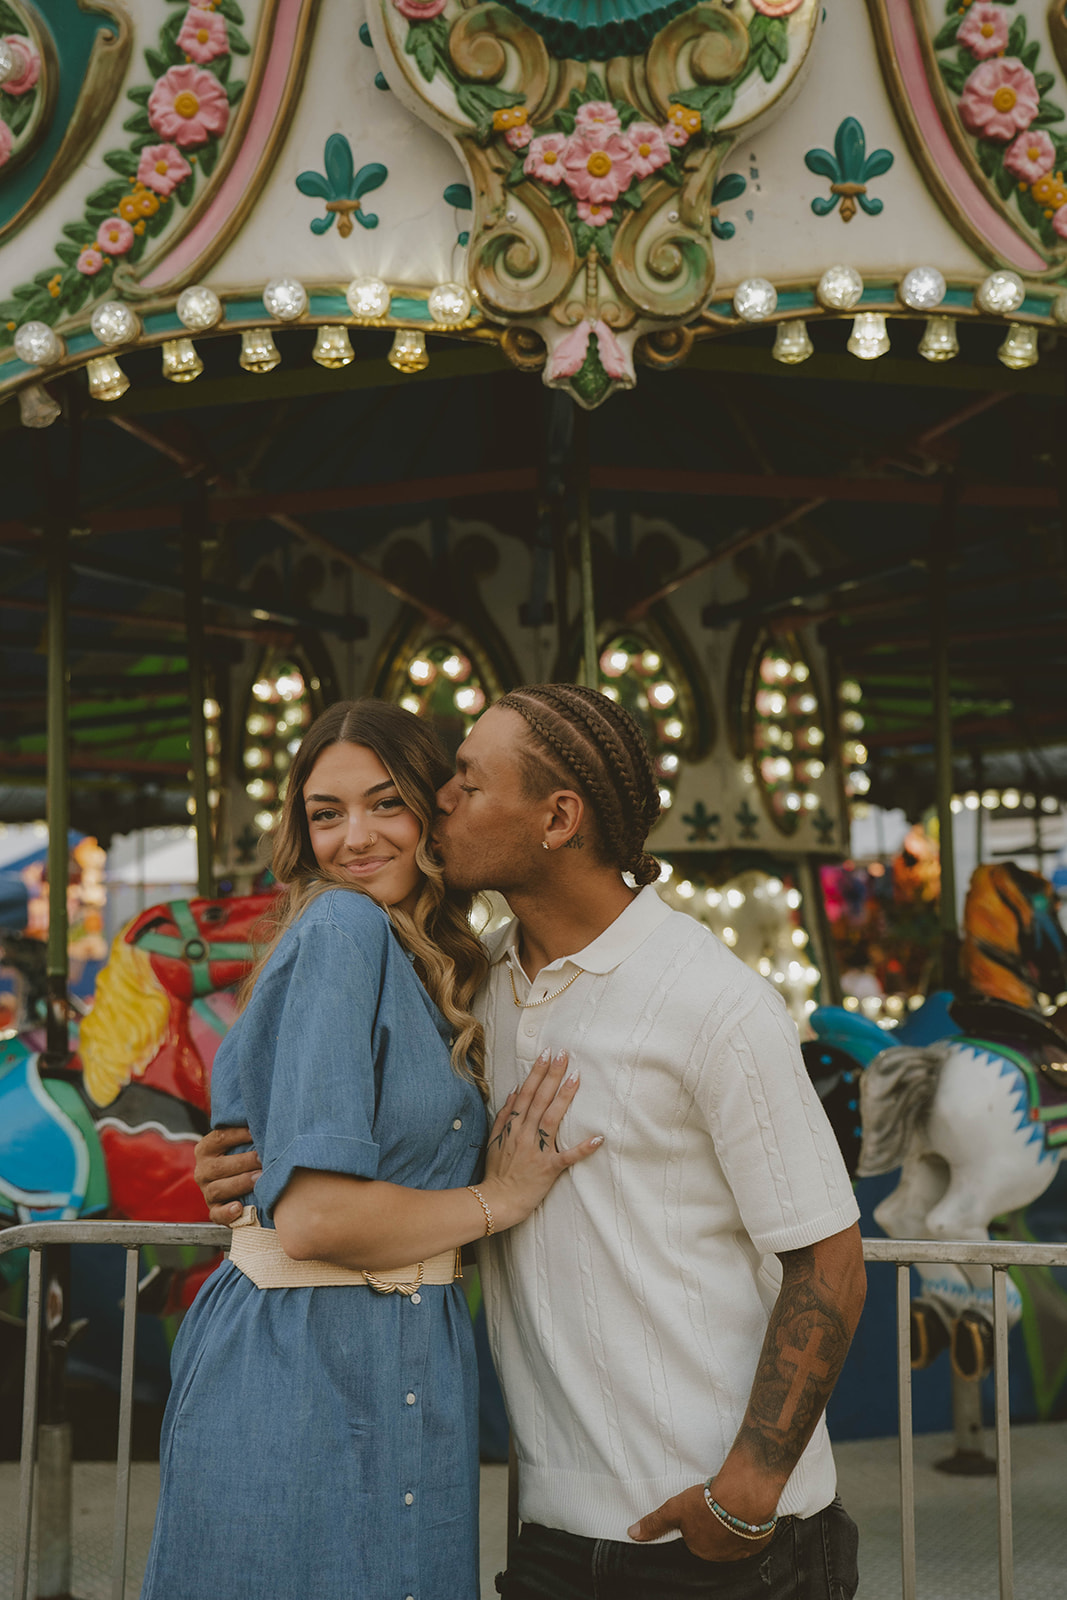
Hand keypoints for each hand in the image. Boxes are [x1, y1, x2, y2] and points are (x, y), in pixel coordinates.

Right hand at [194, 1126, 261, 1225]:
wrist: (240, 1184)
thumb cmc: (245, 1155)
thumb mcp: (240, 1141)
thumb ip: (246, 1129)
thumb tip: (262, 1112)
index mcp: (206, 1148)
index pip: (220, 1138)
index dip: (239, 1134)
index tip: (257, 1132)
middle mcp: (202, 1170)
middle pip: (219, 1166)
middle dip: (243, 1162)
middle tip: (263, 1159)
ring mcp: (207, 1191)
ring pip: (218, 1189)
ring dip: (240, 1183)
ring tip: (259, 1178)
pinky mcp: (214, 1210)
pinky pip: (216, 1214)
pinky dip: (227, 1213)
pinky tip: (239, 1207)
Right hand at [479, 1050, 602, 1230]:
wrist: (496, 1200)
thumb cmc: (497, 1171)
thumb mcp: (495, 1139)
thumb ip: (505, 1115)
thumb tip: (515, 1090)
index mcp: (513, 1126)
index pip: (526, 1093)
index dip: (537, 1073)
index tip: (547, 1054)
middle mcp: (525, 1134)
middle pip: (540, 1099)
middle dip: (552, 1075)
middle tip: (564, 1054)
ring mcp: (537, 1150)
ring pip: (552, 1119)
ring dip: (564, 1098)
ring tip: (575, 1078)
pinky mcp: (548, 1168)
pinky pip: (567, 1156)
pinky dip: (582, 1148)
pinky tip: (598, 1137)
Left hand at [628, 1485, 774, 1562]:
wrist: (744, 1497)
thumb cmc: (708, 1503)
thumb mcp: (675, 1508)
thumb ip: (655, 1522)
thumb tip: (632, 1533)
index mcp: (699, 1550)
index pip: (694, 1537)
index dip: (696, 1521)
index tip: (700, 1508)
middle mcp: (720, 1556)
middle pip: (713, 1539)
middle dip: (714, 1524)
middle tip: (715, 1504)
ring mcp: (741, 1551)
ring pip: (733, 1538)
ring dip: (731, 1525)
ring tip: (731, 1504)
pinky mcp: (758, 1542)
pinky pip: (752, 1536)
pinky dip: (749, 1526)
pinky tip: (746, 1511)